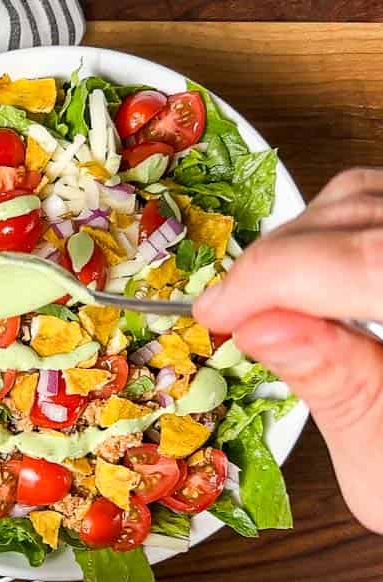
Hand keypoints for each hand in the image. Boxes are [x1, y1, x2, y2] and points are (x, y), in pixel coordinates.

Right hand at [194, 168, 382, 531]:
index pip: (370, 259)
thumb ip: (330, 382)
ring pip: (371, 195)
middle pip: (366, 216)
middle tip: (233, 312)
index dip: (275, 278)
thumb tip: (258, 324)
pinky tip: (313, 282)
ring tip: (270, 301)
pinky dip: (337, 234)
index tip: (218, 313)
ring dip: (304, 244)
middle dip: (280, 261)